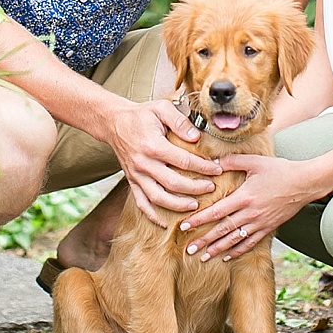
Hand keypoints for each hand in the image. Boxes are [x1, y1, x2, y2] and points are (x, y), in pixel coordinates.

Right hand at [104, 99, 220, 225]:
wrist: (114, 123)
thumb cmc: (142, 115)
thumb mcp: (162, 108)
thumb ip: (180, 122)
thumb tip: (196, 138)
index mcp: (153, 146)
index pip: (183, 161)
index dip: (203, 167)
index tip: (218, 169)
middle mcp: (143, 163)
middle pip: (172, 183)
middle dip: (195, 188)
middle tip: (211, 188)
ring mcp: (136, 175)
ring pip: (157, 197)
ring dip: (177, 205)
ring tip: (194, 206)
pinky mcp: (131, 181)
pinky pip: (141, 202)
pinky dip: (152, 215)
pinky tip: (164, 223)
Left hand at [180, 153, 319, 260]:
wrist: (305, 183)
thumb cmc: (280, 170)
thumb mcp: (255, 161)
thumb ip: (232, 161)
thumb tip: (212, 163)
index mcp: (244, 197)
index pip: (216, 212)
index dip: (199, 220)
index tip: (184, 227)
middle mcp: (250, 213)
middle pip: (222, 230)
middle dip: (204, 241)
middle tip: (188, 250)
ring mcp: (259, 223)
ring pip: (234, 240)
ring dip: (217, 249)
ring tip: (203, 258)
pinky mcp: (268, 228)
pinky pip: (250, 243)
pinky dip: (237, 251)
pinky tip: (227, 256)